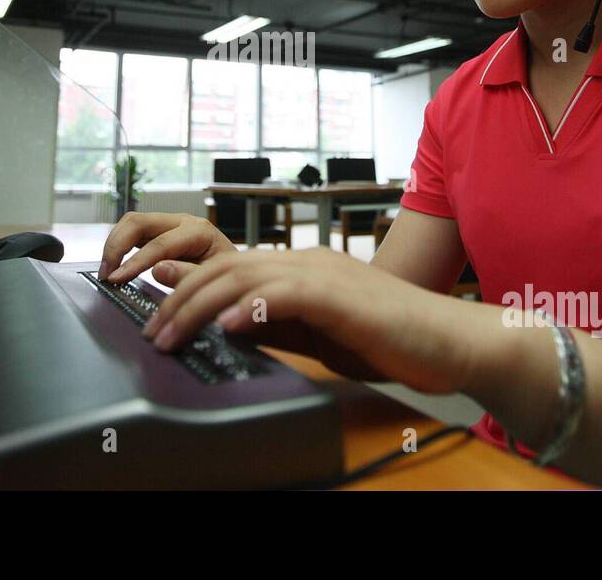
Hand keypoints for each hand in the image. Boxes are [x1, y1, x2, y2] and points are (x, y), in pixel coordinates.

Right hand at [98, 212, 238, 282]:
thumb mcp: (215, 280)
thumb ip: (188, 275)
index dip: (134, 262)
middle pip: (138, 222)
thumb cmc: (228, 277)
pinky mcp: (161, 232)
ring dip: (114, 244)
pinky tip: (114, 265)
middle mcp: (183, 222)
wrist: (236, 272)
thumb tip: (157, 269)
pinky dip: (119, 245)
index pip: (159, 244)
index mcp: (199, 231)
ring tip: (107, 271)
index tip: (116, 279)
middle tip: (106, 273)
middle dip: (117, 246)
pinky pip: (134, 231)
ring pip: (132, 222)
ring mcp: (170, 225)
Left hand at [141, 247, 479, 394]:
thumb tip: (223, 324)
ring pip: (246, 279)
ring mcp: (324, 275)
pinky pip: (288, 296)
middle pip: (227, 270)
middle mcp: (307, 262)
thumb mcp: (317, 334)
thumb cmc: (389, 339)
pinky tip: (228, 326)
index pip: (230, 269)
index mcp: (301, 268)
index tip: (155, 311)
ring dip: (200, 307)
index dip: (188, 288)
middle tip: (152, 334)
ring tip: (172, 334)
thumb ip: (272, 325)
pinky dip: (252, 310)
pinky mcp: (342, 297)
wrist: (449, 340)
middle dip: (181, 301)